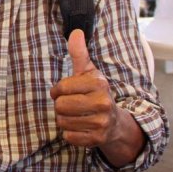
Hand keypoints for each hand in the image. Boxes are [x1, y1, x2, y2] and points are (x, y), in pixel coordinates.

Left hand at [50, 30, 119, 147]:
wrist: (115, 122)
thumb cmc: (95, 93)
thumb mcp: (88, 72)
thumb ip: (79, 54)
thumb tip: (75, 32)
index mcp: (99, 84)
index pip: (61, 88)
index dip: (57, 90)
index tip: (64, 91)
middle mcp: (103, 103)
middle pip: (60, 106)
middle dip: (60, 106)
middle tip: (70, 105)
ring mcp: (101, 122)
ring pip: (62, 122)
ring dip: (64, 120)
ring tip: (76, 115)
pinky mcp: (97, 139)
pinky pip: (68, 136)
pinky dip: (69, 133)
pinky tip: (80, 127)